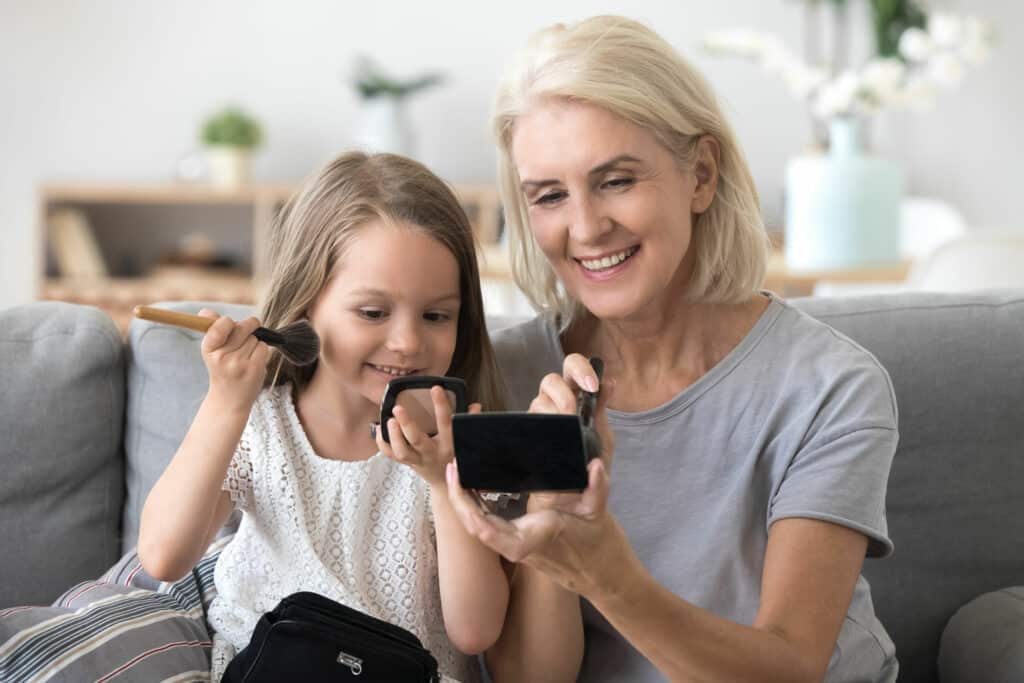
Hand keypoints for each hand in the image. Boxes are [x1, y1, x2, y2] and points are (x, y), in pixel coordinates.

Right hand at [198, 309, 268, 412]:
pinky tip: (253, 361)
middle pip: (242, 327)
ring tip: (245, 356)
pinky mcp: (253, 369)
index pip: (220, 324)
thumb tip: (205, 311)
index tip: (229, 326)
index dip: (228, 322)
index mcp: (208, 349)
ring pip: (255, 338)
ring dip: (254, 343)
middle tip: (242, 339)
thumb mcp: (212, 350)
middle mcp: (221, 356)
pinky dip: (262, 351)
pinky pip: (263, 347)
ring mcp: (238, 364)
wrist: (229, 399)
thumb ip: (212, 328)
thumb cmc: (222, 369)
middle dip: (247, 329)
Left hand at [377, 385, 480, 487]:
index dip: (441, 406)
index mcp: (449, 445)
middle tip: (398, 407)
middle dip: (407, 424)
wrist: (446, 484)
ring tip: (388, 420)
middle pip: (417, 440)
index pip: (446, 423)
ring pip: (402, 452)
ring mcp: (418, 460)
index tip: (436, 388)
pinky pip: (392, 456)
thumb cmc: (456, 458)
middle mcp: (432, 453)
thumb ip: (469, 423)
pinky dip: (383, 443)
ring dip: (394, 436)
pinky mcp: (408, 464)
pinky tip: (379, 428)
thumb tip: (476, 405)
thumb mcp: (465, 441)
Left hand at [446, 457, 625, 596]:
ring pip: (478, 527)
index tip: (459, 477)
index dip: (464, 504)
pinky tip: (475, 488)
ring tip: (460, 471)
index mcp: (528, 540)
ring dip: (466, 501)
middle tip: (454, 466)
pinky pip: (489, 526)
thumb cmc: (596, 544)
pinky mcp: (516, 542)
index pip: (484, 528)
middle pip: (473, 526)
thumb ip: (597, 489)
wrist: (600, 573)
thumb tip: (594, 467)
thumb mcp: (598, 513)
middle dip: (458, 497)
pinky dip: (478, 507)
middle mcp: (515, 546)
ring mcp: (513, 546)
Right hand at [527, 353, 614, 512]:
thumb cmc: (587, 470)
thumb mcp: (602, 440)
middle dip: (563, 393)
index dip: (581, 368)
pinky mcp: (525, 438)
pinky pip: (525, 425)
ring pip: (537, 402)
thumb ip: (602, 413)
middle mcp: (554, 405)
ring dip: (552, 415)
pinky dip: (537, 431)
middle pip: (550, 380)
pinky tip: (547, 448)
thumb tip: (610, 382)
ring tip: (563, 437)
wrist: (572, 506)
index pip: (573, 368)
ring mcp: (538, 420)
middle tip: (572, 413)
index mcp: (576, 399)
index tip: (592, 386)